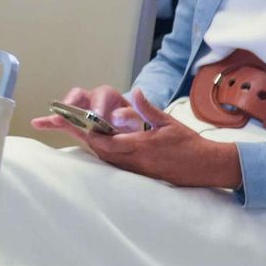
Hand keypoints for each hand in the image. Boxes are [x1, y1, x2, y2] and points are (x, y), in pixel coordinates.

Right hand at [31, 84, 134, 135]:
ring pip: (67, 107)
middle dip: (72, 102)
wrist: (129, 134)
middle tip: (68, 111)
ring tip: (49, 120)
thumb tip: (116, 116)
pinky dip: (49, 122)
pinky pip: (61, 121)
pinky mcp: (74, 122)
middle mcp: (92, 100)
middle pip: (79, 95)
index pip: (102, 95)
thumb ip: (130, 116)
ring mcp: (81, 111)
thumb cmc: (133, 125)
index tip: (96, 115)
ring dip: (58, 113)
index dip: (98, 103)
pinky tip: (37, 123)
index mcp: (109, 97)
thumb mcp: (138, 120)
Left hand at [46, 88, 244, 187]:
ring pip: (104, 157)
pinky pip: (113, 163)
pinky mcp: (138, 174)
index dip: (87, 132)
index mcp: (139, 146)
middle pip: (98, 150)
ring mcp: (135, 169)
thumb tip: (134, 91)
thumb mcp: (168, 122)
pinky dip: (101, 152)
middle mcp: (133, 160)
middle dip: (80, 136)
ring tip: (71, 129)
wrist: (205, 167)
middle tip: (59, 124)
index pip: (105, 141)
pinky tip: (93, 143)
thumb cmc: (188, 144)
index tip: (72, 122)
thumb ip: (148, 108)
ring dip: (89, 144)